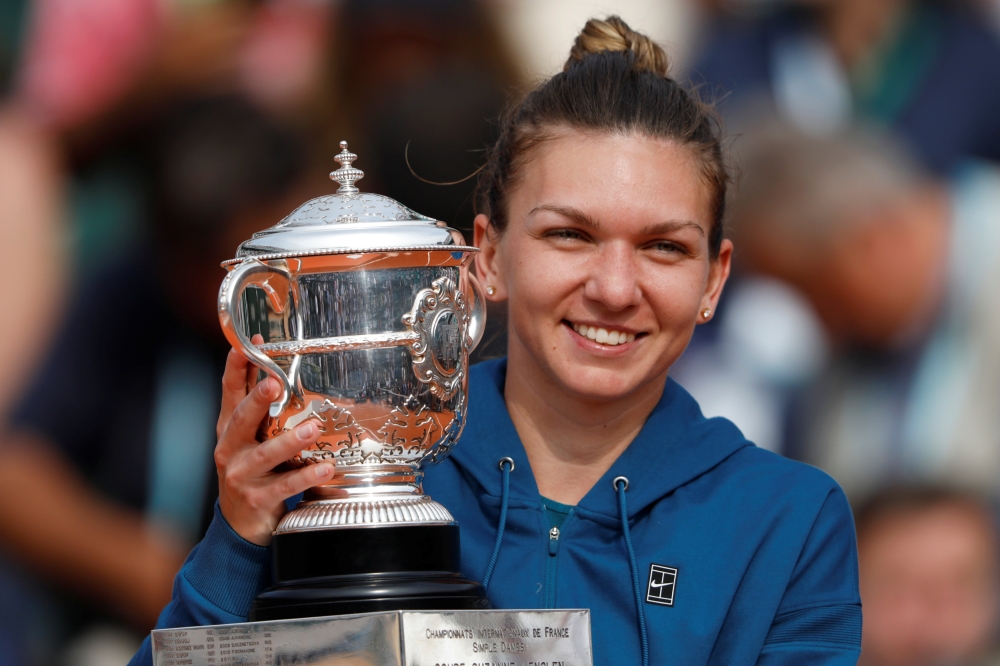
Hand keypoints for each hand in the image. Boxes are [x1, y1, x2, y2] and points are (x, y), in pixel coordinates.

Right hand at [215, 339, 334, 544]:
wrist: (240, 524)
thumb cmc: (252, 473)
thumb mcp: (251, 440)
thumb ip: (262, 412)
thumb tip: (278, 372)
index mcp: (230, 430)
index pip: (230, 393)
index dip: (236, 368)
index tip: (246, 346)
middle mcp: (230, 450)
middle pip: (241, 420)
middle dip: (257, 400)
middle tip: (275, 384)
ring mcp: (241, 476)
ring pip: (265, 455)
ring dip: (290, 441)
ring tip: (312, 429)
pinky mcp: (257, 499)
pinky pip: (285, 486)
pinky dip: (306, 476)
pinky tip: (325, 468)